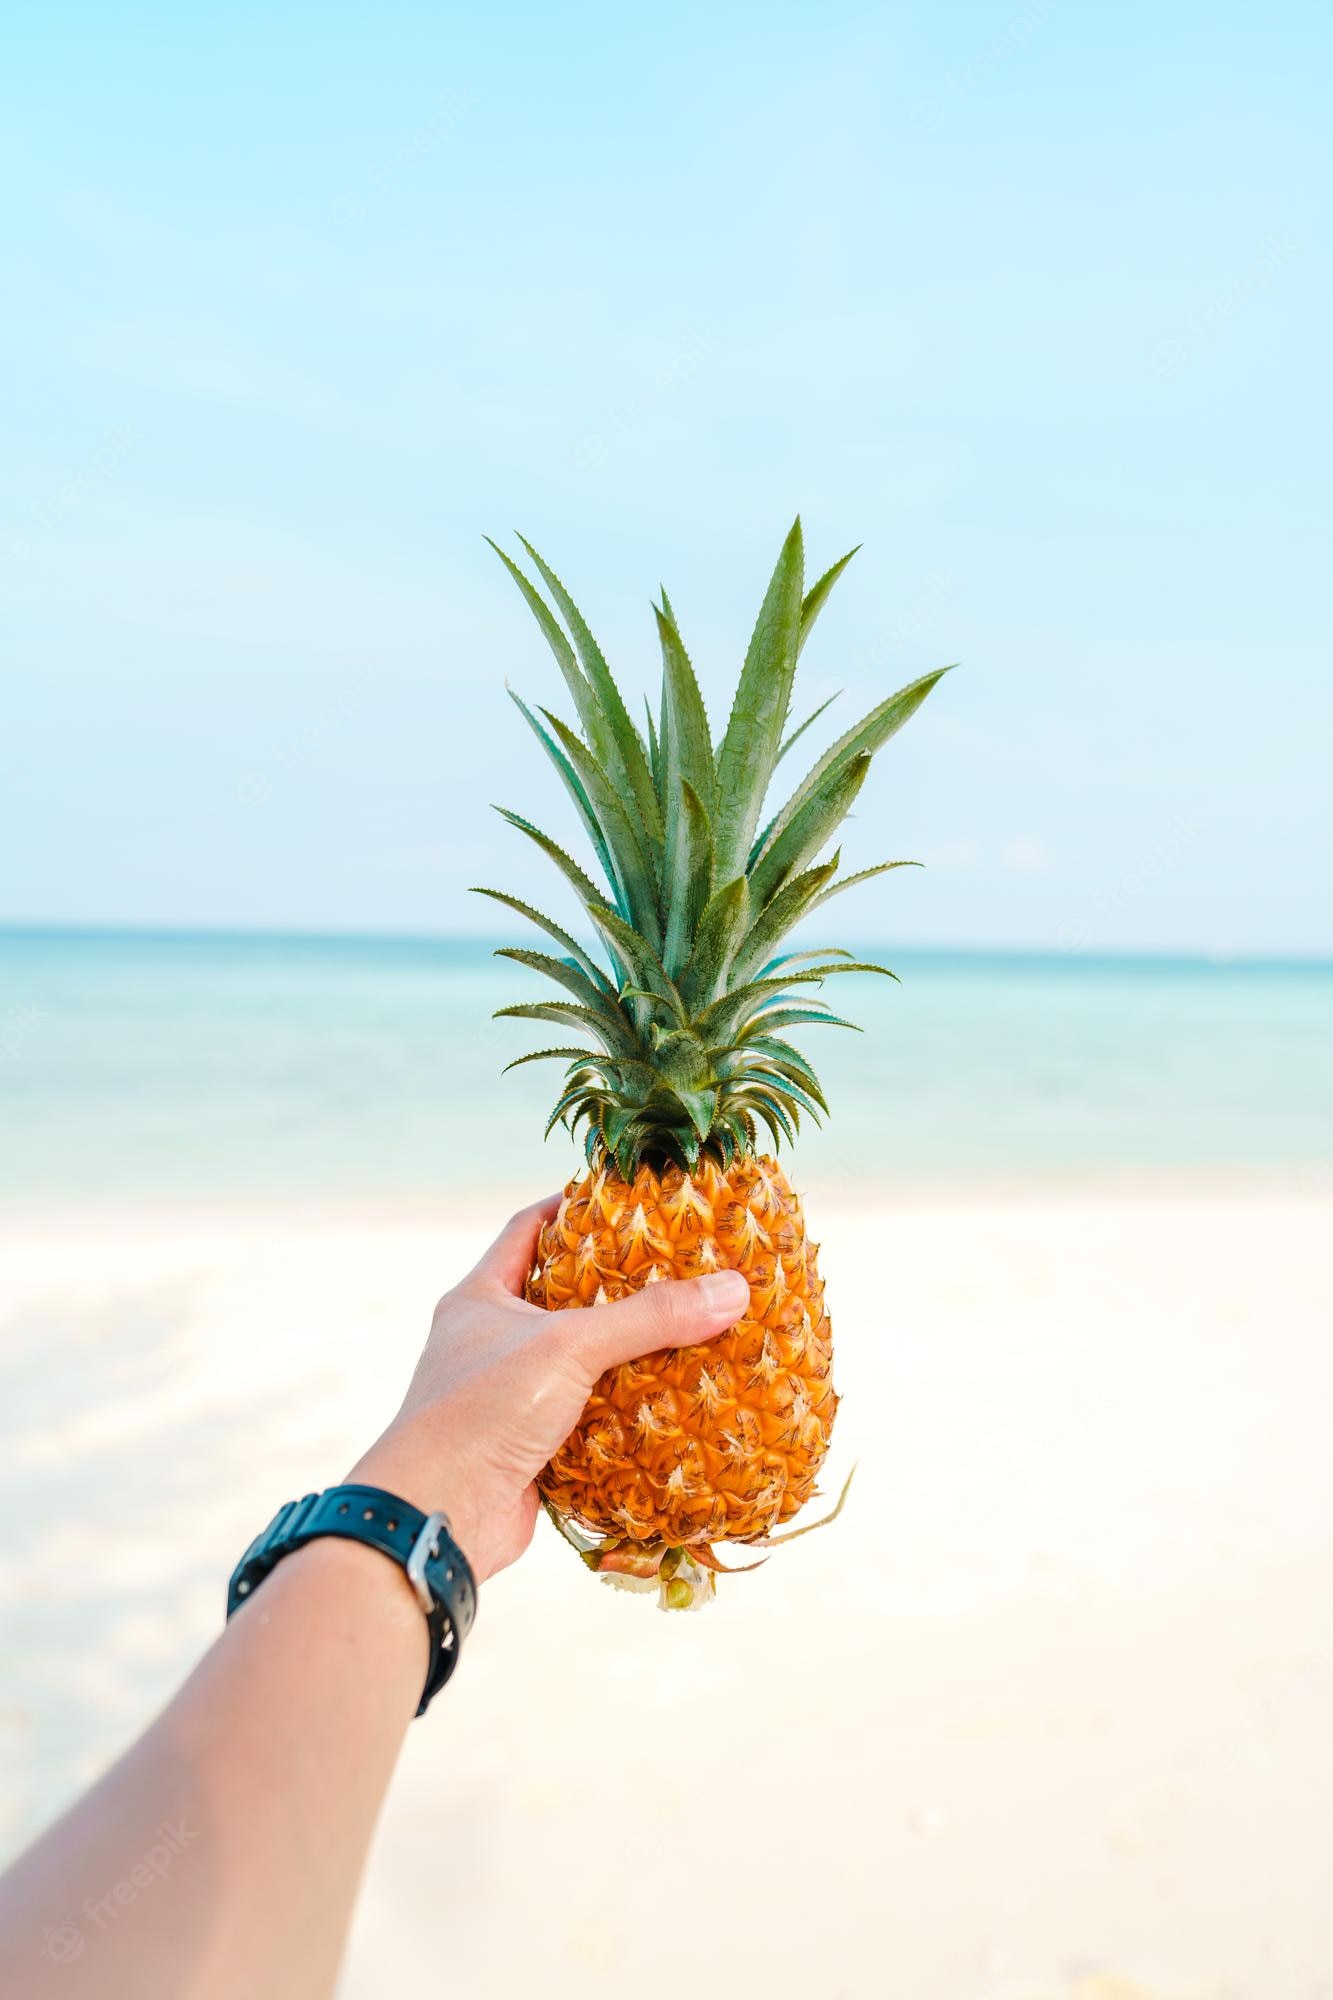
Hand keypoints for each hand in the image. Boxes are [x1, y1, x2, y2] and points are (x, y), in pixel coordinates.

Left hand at [347, 1195, 749, 1582]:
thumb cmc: (481, 1412)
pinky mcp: (531, 1450)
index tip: (630, 1198)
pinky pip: (590, 1420)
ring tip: (694, 1332)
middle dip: (621, 1287)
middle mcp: (491, 1343)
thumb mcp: (568, 1347)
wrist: (436, 1518)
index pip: (530, 1229)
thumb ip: (648, 1317)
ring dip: (630, 1354)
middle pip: (563, 1297)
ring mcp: (509, 1399)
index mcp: (481, 1298)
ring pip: (580, 1363)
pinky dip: (628, 1414)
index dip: (576, 1208)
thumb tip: (733, 1288)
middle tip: (683, 1269)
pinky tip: (677, 1405)